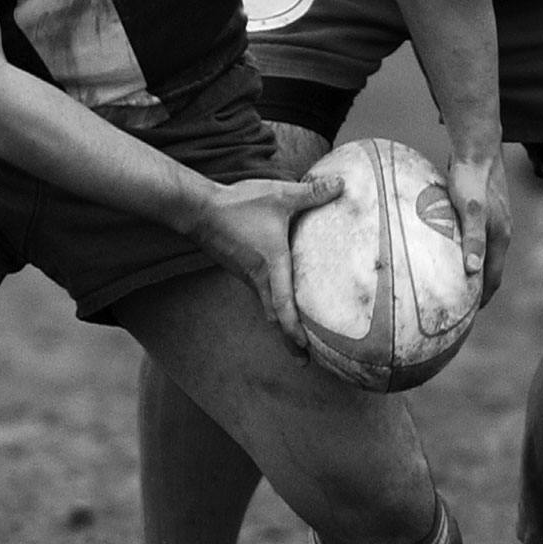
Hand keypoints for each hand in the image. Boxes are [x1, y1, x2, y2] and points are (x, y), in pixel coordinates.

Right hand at [186, 175, 344, 349]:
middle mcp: (257, 277)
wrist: (199, 209)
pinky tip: (279, 300)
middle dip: (288, 340)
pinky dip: (271, 306)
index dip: (294, 330)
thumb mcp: (280, 195)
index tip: (305, 349)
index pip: (283, 306)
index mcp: (271, 266)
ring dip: (280, 323)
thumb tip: (343, 185)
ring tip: (295, 335)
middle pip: (273, 317)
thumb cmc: (239, 205)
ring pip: (265, 306)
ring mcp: (246, 276)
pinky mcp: (239, 268)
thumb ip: (312, 192)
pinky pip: (258, 294)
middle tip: (303, 359)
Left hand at [446, 154, 510, 304]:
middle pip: (490, 270)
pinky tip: (447, 253)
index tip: (466, 318)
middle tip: (456, 309)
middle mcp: (500, 233)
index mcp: (499, 237)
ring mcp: (493, 222)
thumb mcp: (469, 210)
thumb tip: (472, 271)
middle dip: (477, 291)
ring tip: (452, 286)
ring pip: (483, 255)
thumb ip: (472, 239)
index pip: (493, 279)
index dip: (481, 299)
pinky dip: (466, 253)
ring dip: (471, 272)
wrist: (478, 148)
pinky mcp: (482, 212)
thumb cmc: (471, 179)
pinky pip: (475, 240)